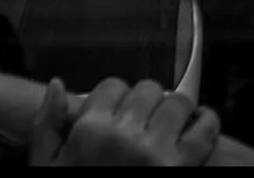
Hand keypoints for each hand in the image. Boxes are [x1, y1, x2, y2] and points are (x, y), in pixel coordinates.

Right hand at [29, 77, 220, 166]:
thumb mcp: (46, 167)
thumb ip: (46, 126)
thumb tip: (57, 85)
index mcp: (90, 131)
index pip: (112, 85)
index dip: (114, 96)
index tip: (115, 110)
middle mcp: (125, 135)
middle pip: (147, 89)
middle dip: (144, 101)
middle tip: (141, 119)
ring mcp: (157, 150)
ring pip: (178, 102)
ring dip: (174, 110)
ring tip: (167, 123)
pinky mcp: (182, 166)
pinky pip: (205, 130)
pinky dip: (206, 122)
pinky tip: (198, 124)